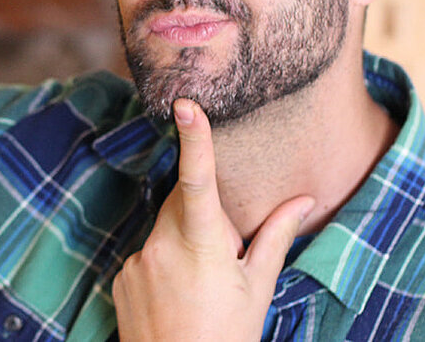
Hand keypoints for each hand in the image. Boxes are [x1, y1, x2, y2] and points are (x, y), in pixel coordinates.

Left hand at [112, 99, 313, 340]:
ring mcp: (136, 261)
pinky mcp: (121, 276)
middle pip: (180, 202)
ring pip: (163, 230)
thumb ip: (276, 236)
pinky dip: (162, 265)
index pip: (198, 181)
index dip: (194, 140)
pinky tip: (176, 298)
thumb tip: (303, 201)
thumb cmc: (226, 336)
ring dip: (181, 243)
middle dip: (202, 214)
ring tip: (198, 287)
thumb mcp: (257, 286)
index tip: (186, 106)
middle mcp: (161, 245)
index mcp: (200, 244)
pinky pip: (146, 254)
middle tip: (223, 254)